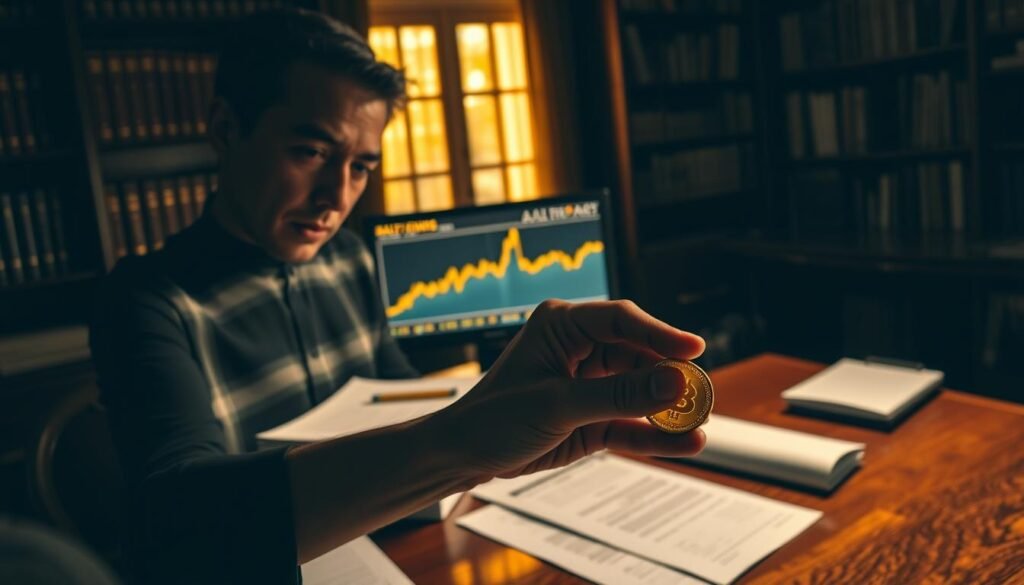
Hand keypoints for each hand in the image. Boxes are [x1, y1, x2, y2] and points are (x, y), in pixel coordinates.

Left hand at [428, 299, 706, 481]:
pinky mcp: (592, 420)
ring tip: (701, 421)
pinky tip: (687, 444)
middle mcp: (580, 350)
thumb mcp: (557, 405)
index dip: (660, 334)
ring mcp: (589, 386)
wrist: (463, 456)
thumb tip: (673, 384)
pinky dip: (656, 436)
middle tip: (702, 394)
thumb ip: (617, 396)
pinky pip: (631, 425)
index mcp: (563, 326)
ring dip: (669, 409)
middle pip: (639, 356)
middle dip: (671, 377)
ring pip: (640, 392)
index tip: (694, 350)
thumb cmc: (494, 417)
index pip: (621, 320)